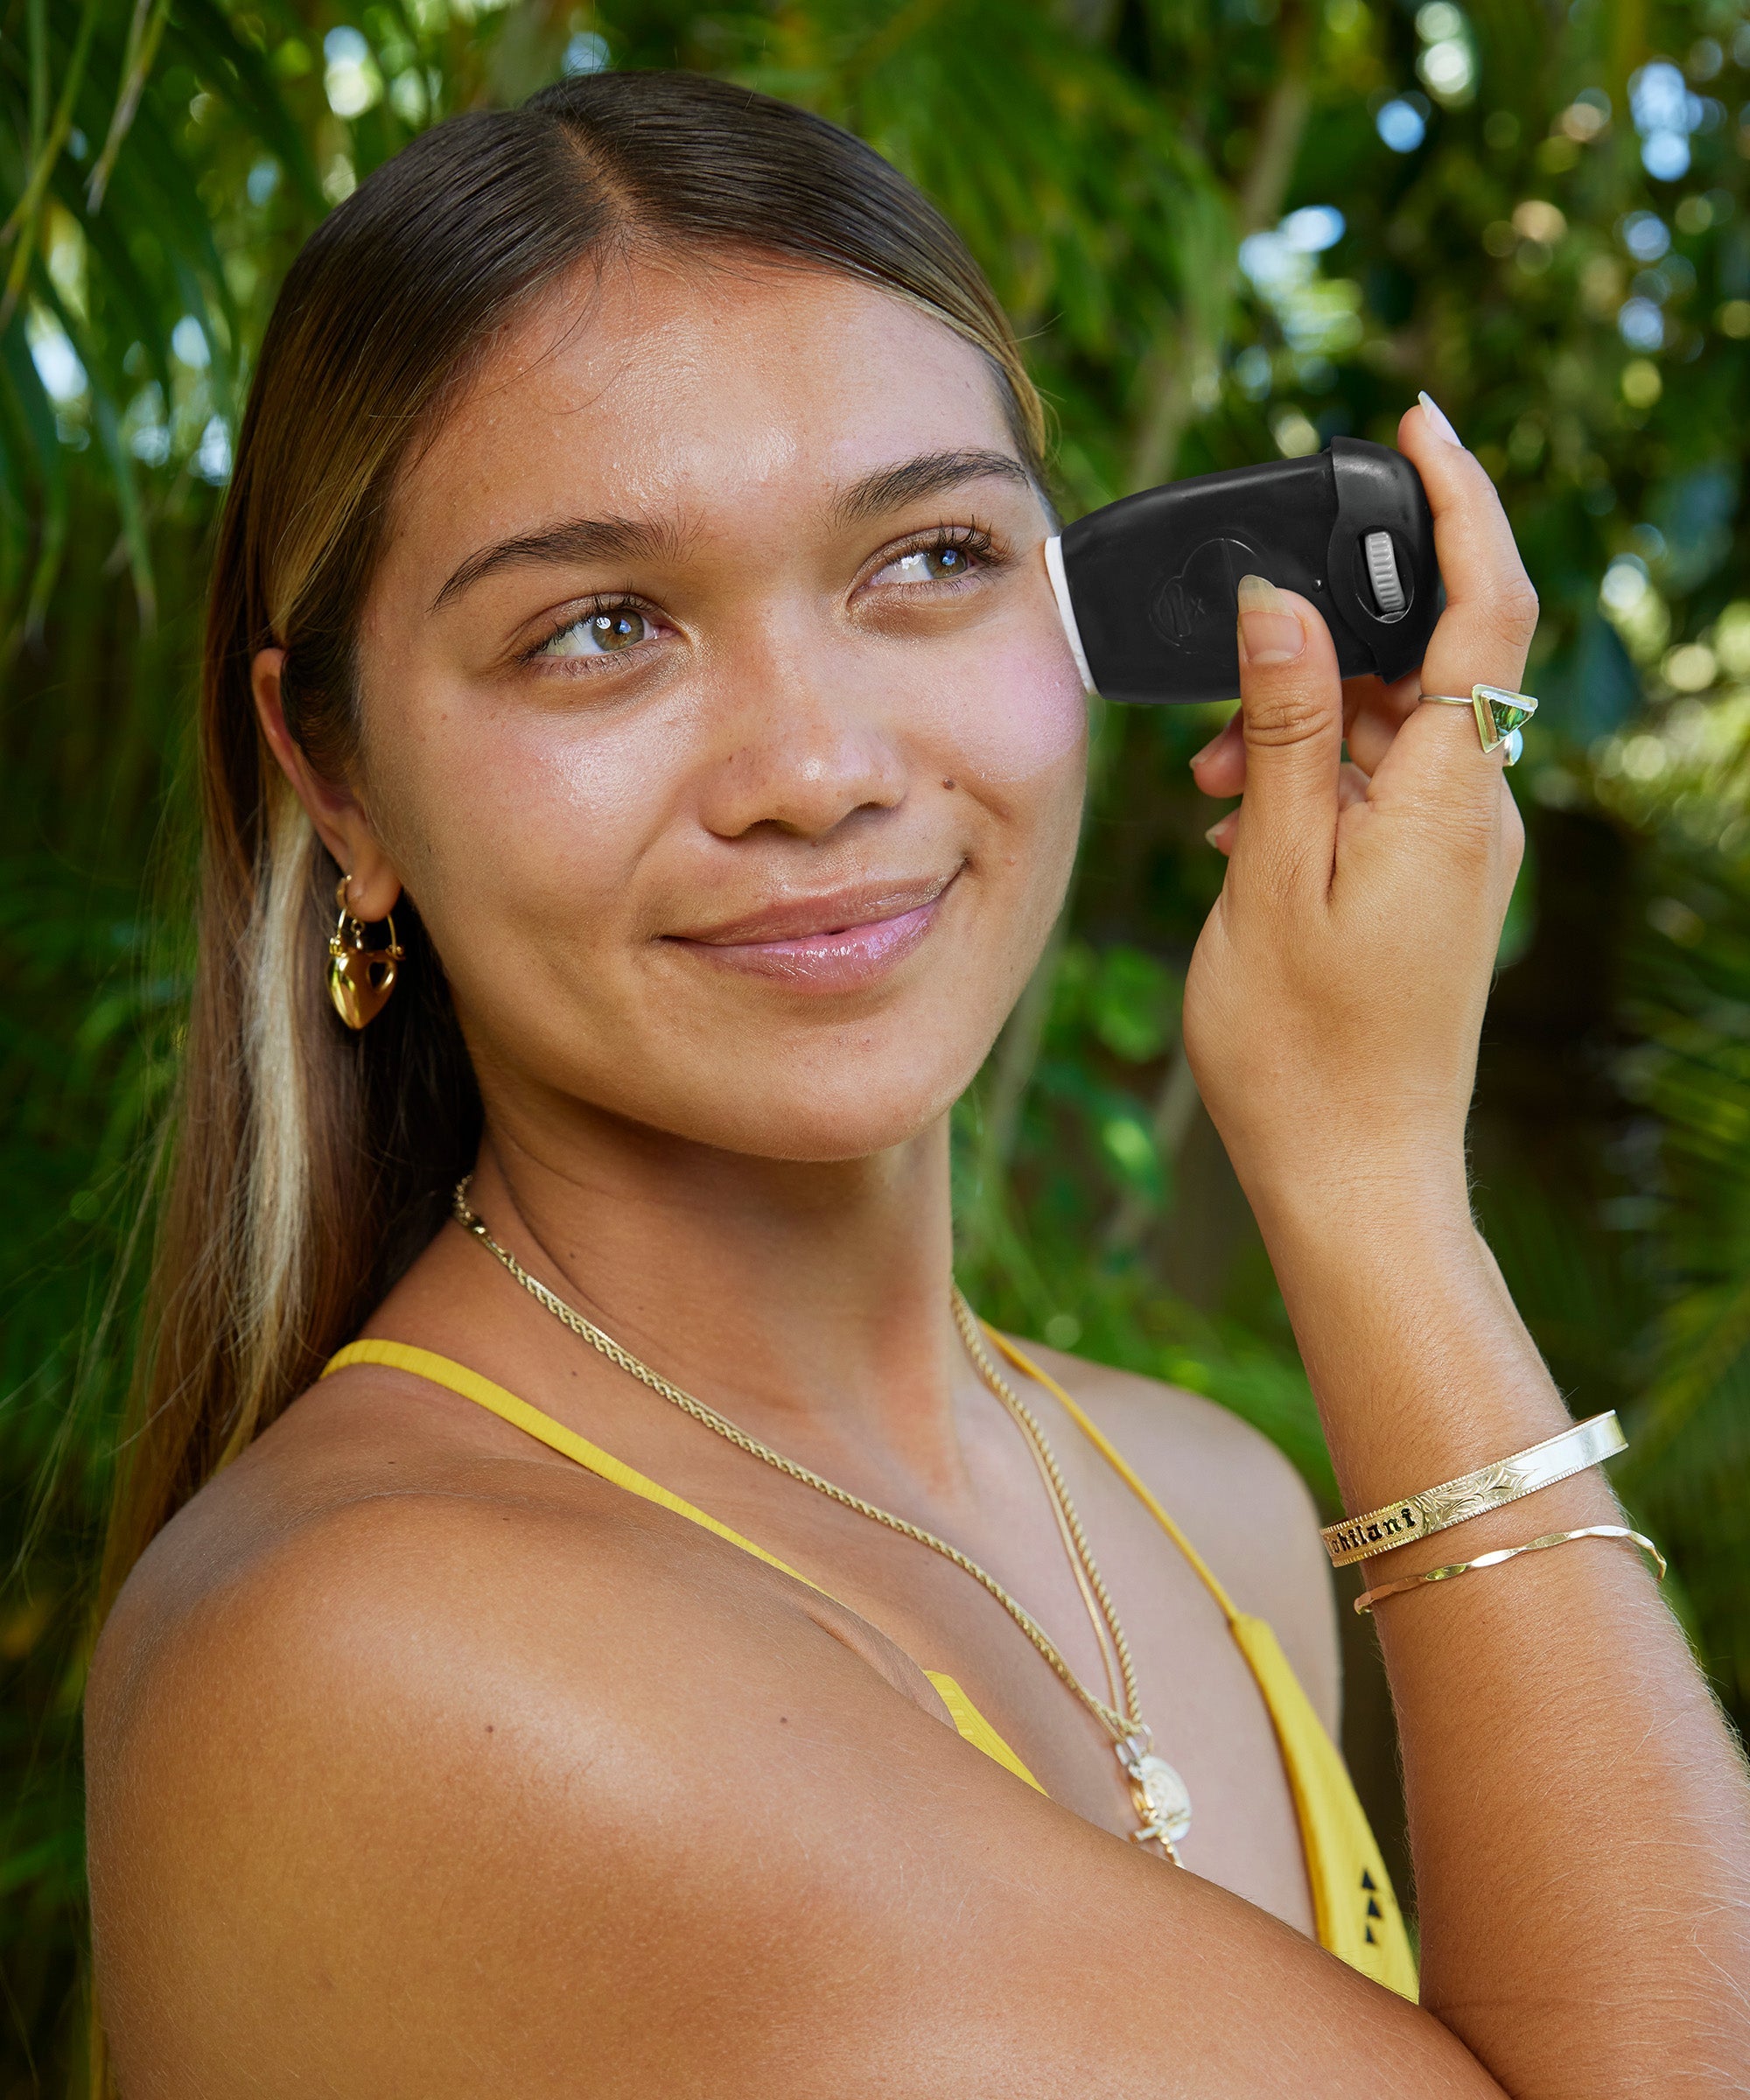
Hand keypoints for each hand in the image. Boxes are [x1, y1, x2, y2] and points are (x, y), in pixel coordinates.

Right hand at [1181, 400, 1536, 1222]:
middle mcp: (1478, 813)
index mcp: (1452, 800)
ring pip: (1392, 729)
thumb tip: (1283, 601)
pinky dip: (1311, 783)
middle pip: (1430, 660)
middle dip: (1325, 642)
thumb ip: (1288, 730)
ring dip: (1300, 726)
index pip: (1488, 608)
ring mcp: (1460, 852)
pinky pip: (1382, 791)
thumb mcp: (1272, 877)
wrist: (1355, 1180)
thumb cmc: (1303, 1050)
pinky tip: (1238, 828)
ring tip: (1210, 790)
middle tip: (1225, 699)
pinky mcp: (1432, 885)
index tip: (1413, 424)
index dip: (1461, 500)